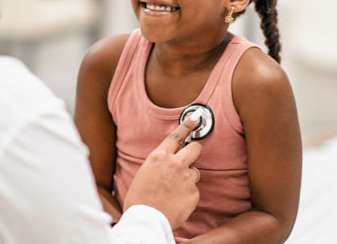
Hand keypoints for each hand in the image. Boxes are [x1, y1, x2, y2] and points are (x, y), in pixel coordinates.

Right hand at [123, 115, 202, 229]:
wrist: (146, 220)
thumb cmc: (139, 198)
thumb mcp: (144, 173)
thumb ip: (160, 164)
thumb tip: (169, 162)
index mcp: (159, 156)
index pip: (176, 135)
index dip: (188, 125)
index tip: (196, 117)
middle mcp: (175, 164)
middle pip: (195, 148)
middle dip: (194, 151)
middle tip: (189, 159)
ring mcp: (187, 178)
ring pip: (195, 172)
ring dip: (188, 178)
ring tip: (174, 191)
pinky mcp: (194, 193)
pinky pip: (194, 190)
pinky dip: (188, 195)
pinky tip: (176, 202)